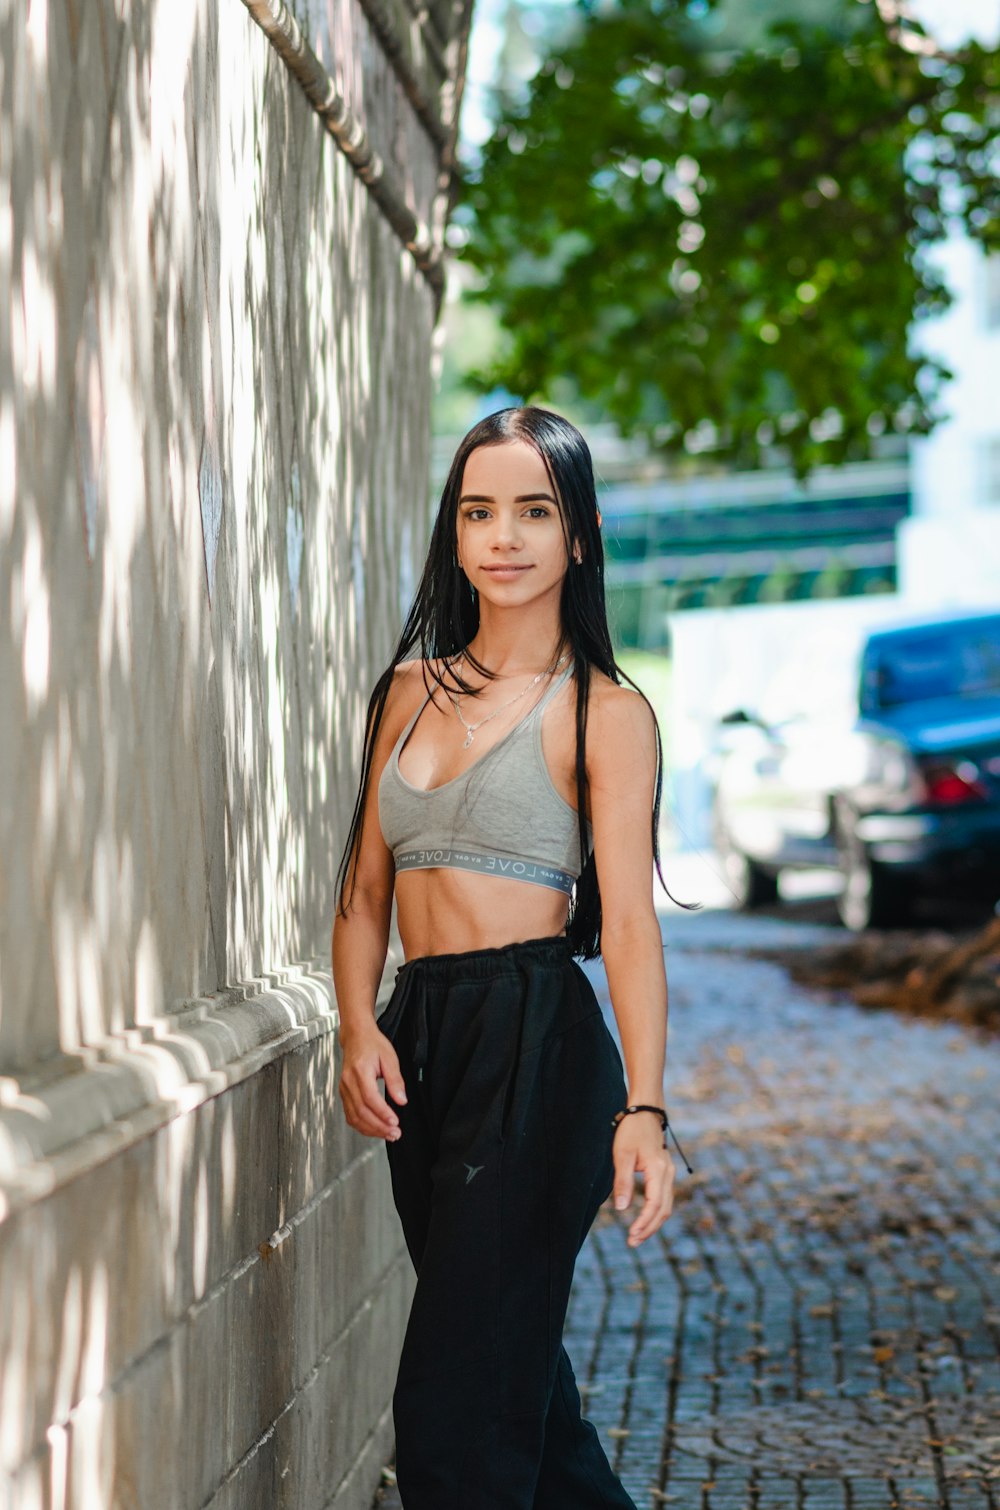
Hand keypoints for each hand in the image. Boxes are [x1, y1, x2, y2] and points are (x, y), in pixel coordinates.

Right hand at [338, 1027, 407, 1140]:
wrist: (356, 1037)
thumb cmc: (372, 1044)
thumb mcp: (390, 1057)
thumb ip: (395, 1080)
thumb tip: (401, 1100)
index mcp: (360, 1071)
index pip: (370, 1098)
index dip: (382, 1113)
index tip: (394, 1122)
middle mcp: (348, 1082)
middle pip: (361, 1111)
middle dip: (378, 1126)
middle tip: (394, 1133)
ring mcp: (344, 1089)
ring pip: (354, 1116)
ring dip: (371, 1129)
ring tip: (387, 1134)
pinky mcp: (344, 1094)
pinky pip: (350, 1115)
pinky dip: (362, 1125)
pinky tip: (374, 1129)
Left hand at [612, 1113, 674, 1245]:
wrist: (645, 1112)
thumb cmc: (632, 1131)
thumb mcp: (622, 1155)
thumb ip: (623, 1182)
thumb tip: (622, 1209)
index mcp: (659, 1170)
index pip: (655, 1205)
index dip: (644, 1223)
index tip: (631, 1235)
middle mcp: (669, 1174)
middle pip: (664, 1210)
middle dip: (649, 1228)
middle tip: (632, 1242)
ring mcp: (670, 1173)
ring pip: (666, 1206)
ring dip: (653, 1223)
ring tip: (637, 1235)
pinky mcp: (666, 1173)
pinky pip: (665, 1198)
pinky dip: (656, 1212)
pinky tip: (644, 1219)